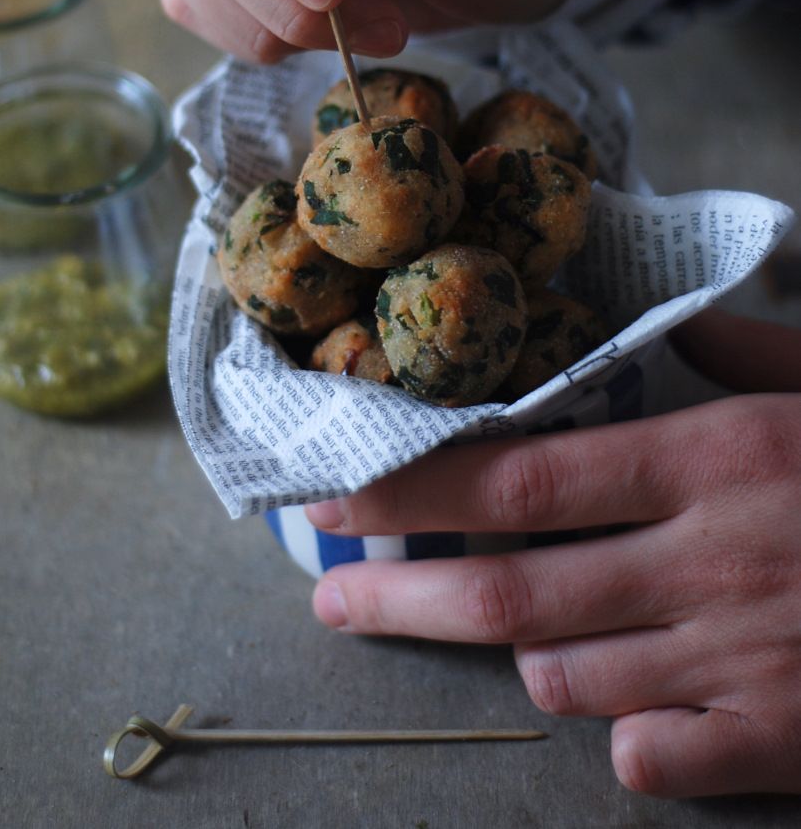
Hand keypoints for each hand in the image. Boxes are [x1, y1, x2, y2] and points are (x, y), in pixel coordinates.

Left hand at [305, 316, 800, 798]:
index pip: (521, 479)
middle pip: (512, 592)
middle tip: (331, 598)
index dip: (415, 490)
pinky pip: (651, 758)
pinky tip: (635, 701)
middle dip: (402, 598)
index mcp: (713, 462)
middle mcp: (708, 564)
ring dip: (523, 653)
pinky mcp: (784, 743)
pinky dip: (621, 733)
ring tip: (510, 626)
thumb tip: (676, 328)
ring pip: (568, 679)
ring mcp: (742, 664)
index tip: (339, 490)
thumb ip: (747, 350)